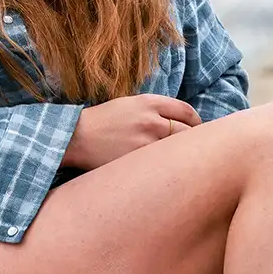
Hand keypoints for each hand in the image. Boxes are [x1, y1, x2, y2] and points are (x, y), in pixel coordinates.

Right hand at [62, 94, 201, 170]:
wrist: (75, 136)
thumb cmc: (102, 121)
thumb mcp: (129, 104)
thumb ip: (154, 109)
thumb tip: (179, 122)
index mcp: (149, 102)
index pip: (187, 111)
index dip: (197, 122)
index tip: (198, 131)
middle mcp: (151, 120)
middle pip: (188, 132)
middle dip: (195, 142)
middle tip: (196, 151)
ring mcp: (146, 142)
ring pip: (178, 150)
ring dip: (183, 157)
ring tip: (185, 164)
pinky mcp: (139, 160)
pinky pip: (163, 164)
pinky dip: (168, 167)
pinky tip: (168, 171)